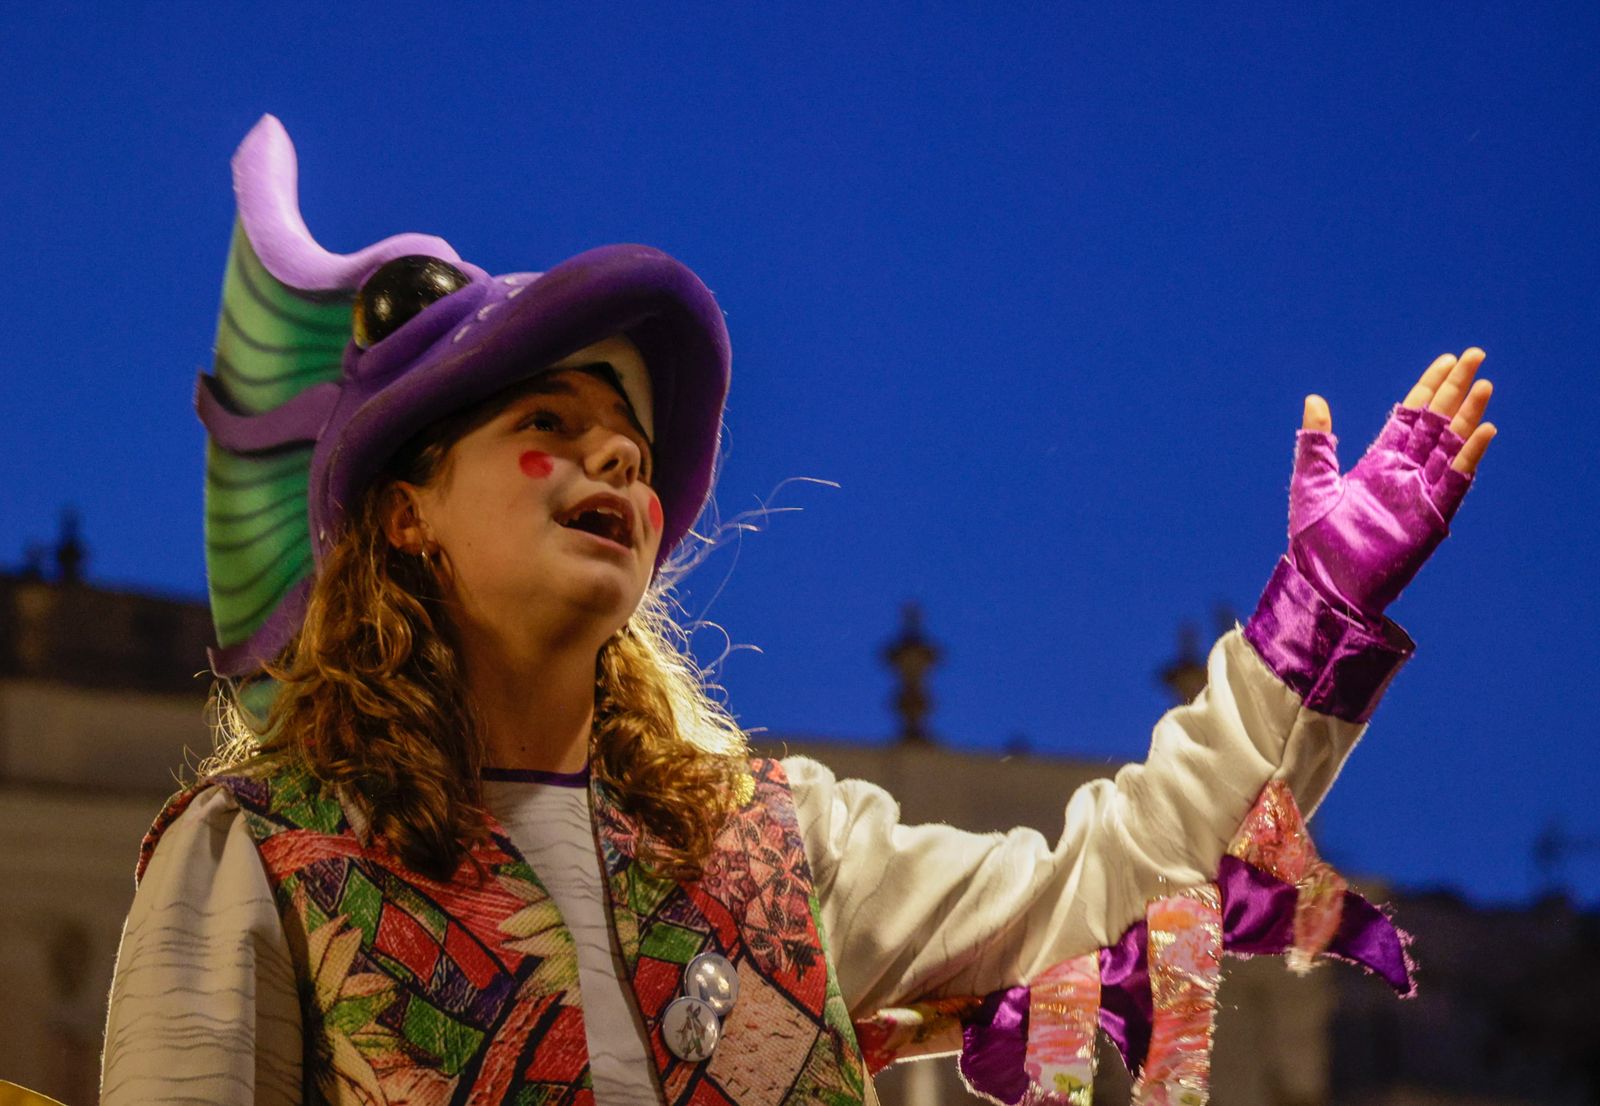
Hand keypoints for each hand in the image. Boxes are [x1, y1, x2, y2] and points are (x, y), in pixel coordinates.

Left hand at [1287, 348, 1497, 622]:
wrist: (1324, 586)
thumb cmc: (1314, 542)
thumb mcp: (1310, 484)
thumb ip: (1316, 443)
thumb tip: (1315, 398)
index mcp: (1377, 463)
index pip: (1409, 417)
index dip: (1428, 388)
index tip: (1448, 360)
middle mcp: (1404, 475)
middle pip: (1436, 423)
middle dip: (1455, 390)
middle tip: (1476, 355)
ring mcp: (1420, 495)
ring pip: (1451, 447)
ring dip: (1467, 417)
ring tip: (1483, 385)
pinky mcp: (1430, 520)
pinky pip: (1455, 483)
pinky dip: (1469, 457)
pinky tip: (1483, 431)